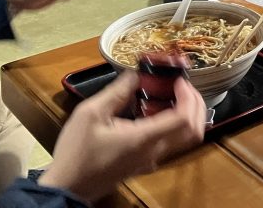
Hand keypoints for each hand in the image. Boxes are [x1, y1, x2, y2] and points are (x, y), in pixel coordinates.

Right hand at [39, 72, 205, 202]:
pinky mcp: (145, 164)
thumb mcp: (90, 113)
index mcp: (143, 139)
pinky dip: (175, 124)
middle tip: (183, 86)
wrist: (66, 187)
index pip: (184, 119)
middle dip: (196, 104)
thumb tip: (135, 74)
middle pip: (193, 131)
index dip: (189, 97)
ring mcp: (151, 160)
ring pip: (184, 138)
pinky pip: (170, 143)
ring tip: (173, 94)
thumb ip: (117, 92)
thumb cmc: (76, 152)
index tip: (179, 81)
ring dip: (187, 114)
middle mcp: (154, 152)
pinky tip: (157, 110)